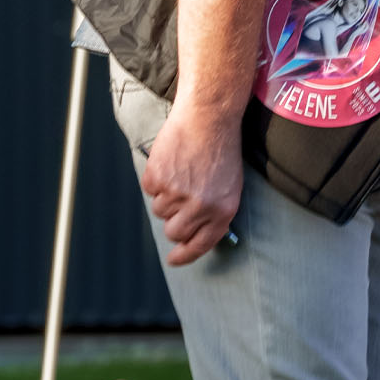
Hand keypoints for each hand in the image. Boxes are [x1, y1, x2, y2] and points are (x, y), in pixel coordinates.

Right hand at [143, 107, 242, 265]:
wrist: (208, 119)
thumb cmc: (221, 151)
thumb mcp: (231, 187)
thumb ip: (216, 213)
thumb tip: (198, 235)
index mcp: (222, 211)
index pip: (200, 245)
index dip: (185, 255)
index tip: (174, 260)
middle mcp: (200, 207)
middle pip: (174, 232)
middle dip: (173, 222)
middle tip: (180, 202)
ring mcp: (176, 194)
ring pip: (159, 210)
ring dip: (166, 196)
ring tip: (182, 173)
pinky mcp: (157, 179)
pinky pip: (149, 190)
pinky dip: (156, 179)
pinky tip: (171, 163)